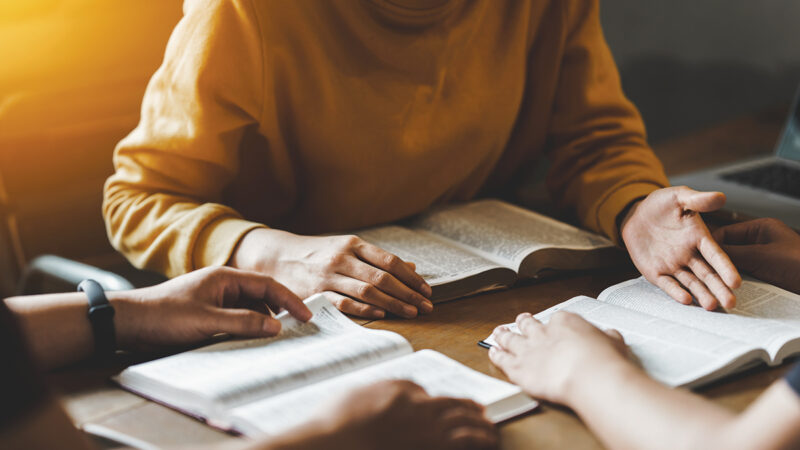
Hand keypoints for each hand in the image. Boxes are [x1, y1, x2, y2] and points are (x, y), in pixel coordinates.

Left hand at [113, 266, 311, 348]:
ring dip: (263, 321)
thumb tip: (276, 326)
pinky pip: (236, 318)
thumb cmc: (165, 316)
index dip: (290, 300)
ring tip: (277, 338)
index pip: (268, 285)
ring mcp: (214, 299)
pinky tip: (253, 340)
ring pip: (249, 308)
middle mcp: (222, 285)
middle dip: (280, 310)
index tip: (306, 316)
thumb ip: (244, 322)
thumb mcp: (208, 321)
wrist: (129, 322)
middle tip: (298, 329)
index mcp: (225, 277)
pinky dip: (248, 327)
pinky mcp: (206, 313)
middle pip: (261, 295)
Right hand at [230, 229, 432, 318]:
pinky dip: (365, 309)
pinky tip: (381, 315)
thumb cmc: (318, 254)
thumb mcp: (347, 248)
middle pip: (383, 278)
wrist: (277, 256)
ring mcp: (329, 276)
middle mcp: (342, 258)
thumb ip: (377, 258)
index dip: (411, 277)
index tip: (426, 290)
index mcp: (353, 244)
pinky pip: (345, 303)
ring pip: (367, 291)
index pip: (390, 261)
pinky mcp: (316, 293)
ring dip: (393, 304)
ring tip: (411, 313)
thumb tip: (412, 268)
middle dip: (408, 294)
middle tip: (426, 307)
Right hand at [298, 380, 497, 449]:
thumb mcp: (359, 394)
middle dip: (470, 411)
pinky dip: (477, 441)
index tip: (455, 406)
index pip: (429, 395)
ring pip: (463, 425)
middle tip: (483, 415)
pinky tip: (486, 442)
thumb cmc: (337, 421)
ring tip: (490, 432)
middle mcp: (419, 410)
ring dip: (480, 428)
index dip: (448, 402)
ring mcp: (426, 432)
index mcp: (402, 394)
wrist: (333, 443)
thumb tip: (405, 394)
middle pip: (453, 407)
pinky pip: (462, 442)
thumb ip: (385, 390)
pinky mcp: (430, 447)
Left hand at [488, 312, 631, 403]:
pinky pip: (502, 359)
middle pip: (528, 324)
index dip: (553, 324)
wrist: (588, 375)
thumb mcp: (613, 342)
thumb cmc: (603, 360)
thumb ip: (607, 338)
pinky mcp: (518, 368)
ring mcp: (528, 350)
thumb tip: (610, 336)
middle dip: (523, 322)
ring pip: (510, 338)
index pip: (556, 319)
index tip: (553, 326)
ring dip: (503, 335)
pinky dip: (496, 355)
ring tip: (498, 332)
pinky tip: (492, 353)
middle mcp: (542, 333)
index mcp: (564, 322)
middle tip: (521, 320)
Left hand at [621, 186, 740, 309]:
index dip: (726, 268)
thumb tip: (720, 197)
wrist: (636, 214)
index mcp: (699, 238)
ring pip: (691, 283)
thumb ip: (698, 200)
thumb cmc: (661, 205)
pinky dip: (676, 292)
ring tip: (712, 306)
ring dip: (702, 294)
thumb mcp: (679, 197)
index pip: (716, 255)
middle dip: (719, 288)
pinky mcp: (656, 272)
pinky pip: (667, 284)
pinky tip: (685, 300)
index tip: (736, 281)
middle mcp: (689, 255)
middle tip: (731, 303)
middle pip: (707, 274)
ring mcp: (674, 265)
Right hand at [713, 218, 799, 293]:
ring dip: (727, 275)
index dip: (711, 245)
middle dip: (718, 262)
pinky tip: (730, 291)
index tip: (699, 258)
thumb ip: (733, 254)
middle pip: (729, 249)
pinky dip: (737, 283)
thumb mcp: (761, 257)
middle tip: (706, 273)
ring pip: (736, 265)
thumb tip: (707, 255)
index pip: (725, 232)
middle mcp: (761, 241)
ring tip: (717, 284)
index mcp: (761, 228)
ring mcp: (764, 258)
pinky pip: (745, 277)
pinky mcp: (767, 275)